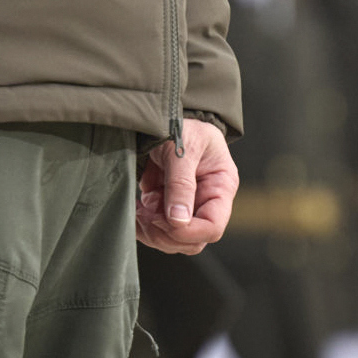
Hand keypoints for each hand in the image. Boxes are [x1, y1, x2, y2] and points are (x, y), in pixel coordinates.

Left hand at [136, 119, 236, 252]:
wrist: (165, 115)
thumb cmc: (182, 125)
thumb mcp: (183, 148)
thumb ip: (181, 183)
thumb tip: (178, 220)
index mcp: (221, 186)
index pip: (213, 226)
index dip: (188, 231)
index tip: (162, 218)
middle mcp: (206, 202)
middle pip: (193, 241)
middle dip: (166, 235)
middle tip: (145, 215)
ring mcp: (186, 207)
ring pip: (173, 241)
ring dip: (152, 232)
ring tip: (138, 211)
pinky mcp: (167, 207)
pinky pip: (157, 230)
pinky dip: (143, 226)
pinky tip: (136, 209)